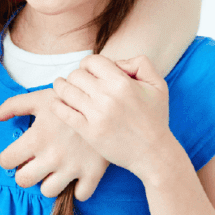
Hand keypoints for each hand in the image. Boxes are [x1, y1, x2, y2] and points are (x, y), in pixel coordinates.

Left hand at [0, 88, 109, 198]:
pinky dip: (78, 189)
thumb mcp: (40, 98)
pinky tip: (76, 175)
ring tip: (54, 169)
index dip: (8, 157)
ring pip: (48, 192)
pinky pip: (80, 196)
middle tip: (34, 163)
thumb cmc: (69, 100)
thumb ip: (13, 106)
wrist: (106, 102)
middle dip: (25, 173)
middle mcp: (52, 156)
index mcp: (37, 138)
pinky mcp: (93, 173)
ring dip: (49, 182)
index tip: (17, 153)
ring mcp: (73, 167)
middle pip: (23, 181)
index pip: (6, 161)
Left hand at [52, 54, 172, 177]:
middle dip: (75, 76)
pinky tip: (57, 102)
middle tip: (77, 83)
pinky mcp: (88, 131)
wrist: (153, 153)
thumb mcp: (158, 85)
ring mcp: (96, 114)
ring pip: (66, 90)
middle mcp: (107, 96)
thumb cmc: (155, 118)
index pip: (92, 61)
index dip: (88, 64)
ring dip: (61, 87)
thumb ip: (140, 64)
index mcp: (122, 83)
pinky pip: (63, 112)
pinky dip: (56, 104)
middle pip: (76, 75)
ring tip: (61, 87)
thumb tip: (116, 62)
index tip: (89, 72)